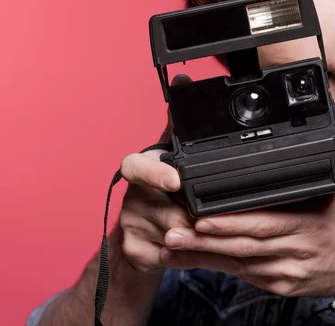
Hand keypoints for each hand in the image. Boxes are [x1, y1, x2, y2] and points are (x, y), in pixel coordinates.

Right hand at [117, 74, 194, 272]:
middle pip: (165, 206)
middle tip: (206, 217)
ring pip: (171, 233)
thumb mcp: (171, 155)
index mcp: (140, 170)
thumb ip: (178, 125)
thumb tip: (183, 79)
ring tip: (205, 232)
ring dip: (193, 235)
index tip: (175, 182)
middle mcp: (131, 196)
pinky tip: (191, 250)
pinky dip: (184, 253)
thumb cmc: (161, 192)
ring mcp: (129, 224)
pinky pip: (167, 255)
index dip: (155, 173)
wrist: (144, 239)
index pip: (135, 166)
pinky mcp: (134, 250)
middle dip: (189, 215)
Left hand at [161, 103, 334, 297]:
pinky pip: (242, 275)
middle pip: (244, 245)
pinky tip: (189, 259)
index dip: (233, 221)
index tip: (203, 214)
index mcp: (312, 223)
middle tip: (172, 229)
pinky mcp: (278, 283)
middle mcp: (296, 250)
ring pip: (239, 263)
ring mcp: (286, 270)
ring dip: (203, 254)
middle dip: (207, 239)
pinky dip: (215, 266)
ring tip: (170, 244)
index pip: (268, 221)